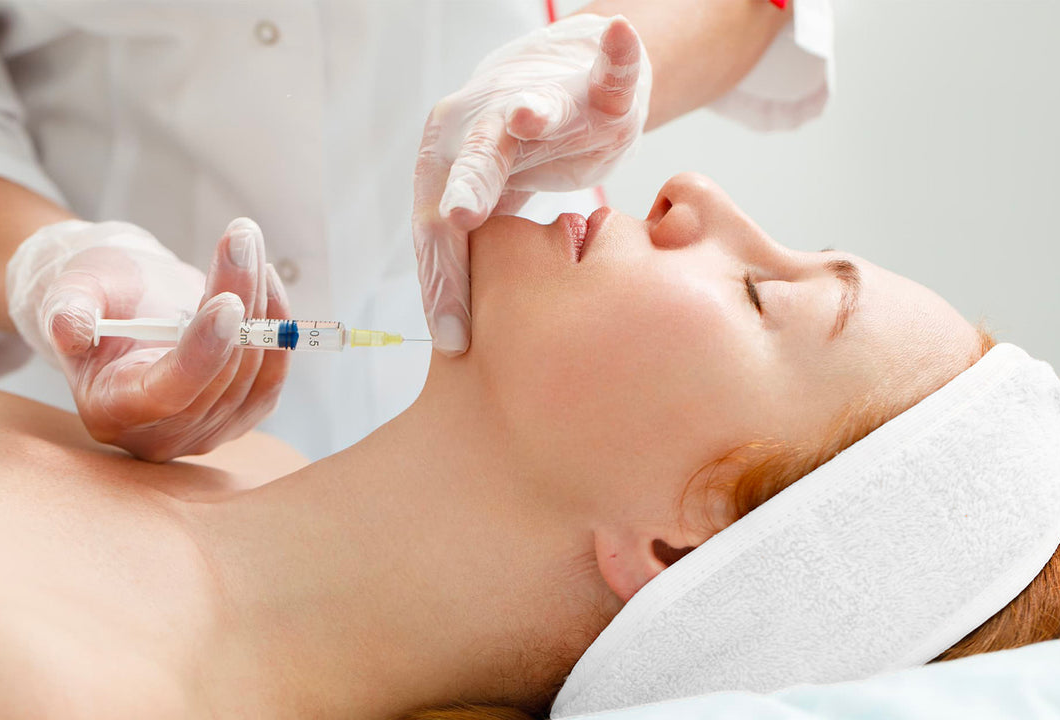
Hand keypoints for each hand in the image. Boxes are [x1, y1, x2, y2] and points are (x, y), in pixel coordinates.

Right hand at [5, 218, 290, 461]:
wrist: (125, 309)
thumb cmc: (96, 298)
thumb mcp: (70, 292)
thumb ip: (67, 309)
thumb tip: (71, 327)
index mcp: (110, 411)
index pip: (169, 392)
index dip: (202, 351)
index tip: (228, 302)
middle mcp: (161, 435)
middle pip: (220, 375)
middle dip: (239, 302)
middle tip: (241, 242)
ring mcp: (206, 431)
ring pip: (253, 370)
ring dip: (260, 302)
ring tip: (247, 246)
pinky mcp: (241, 415)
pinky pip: (273, 374)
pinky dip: (275, 325)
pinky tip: (264, 281)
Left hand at [413, 14, 651, 354]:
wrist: (560, 85)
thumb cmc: (516, 161)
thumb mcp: (490, 210)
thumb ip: (473, 258)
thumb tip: (454, 342)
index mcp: (448, 166)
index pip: (439, 230)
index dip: (445, 281)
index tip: (455, 338)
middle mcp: (483, 128)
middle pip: (471, 164)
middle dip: (466, 187)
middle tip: (458, 215)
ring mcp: (538, 101)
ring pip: (530, 109)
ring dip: (529, 114)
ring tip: (524, 119)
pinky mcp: (591, 86)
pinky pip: (606, 69)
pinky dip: (617, 54)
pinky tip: (620, 37)